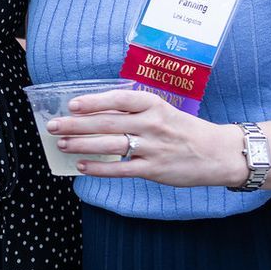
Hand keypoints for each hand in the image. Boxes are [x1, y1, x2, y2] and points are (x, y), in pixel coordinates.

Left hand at [48, 87, 246, 188]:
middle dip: (76, 124)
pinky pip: (121, 169)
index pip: (119, 100)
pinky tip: (82, 165)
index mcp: (154, 105)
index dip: (94, 101)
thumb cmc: (184, 129)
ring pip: (110, 145)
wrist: (218, 153)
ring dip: (82, 144)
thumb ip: (134, 111)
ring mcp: (153, 147)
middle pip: (107, 123)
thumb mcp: (163, 111)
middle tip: (52, 125)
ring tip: (61, 143)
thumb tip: (97, 111)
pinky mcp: (154, 169)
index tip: (73, 104)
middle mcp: (152, 124)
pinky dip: (99, 168)